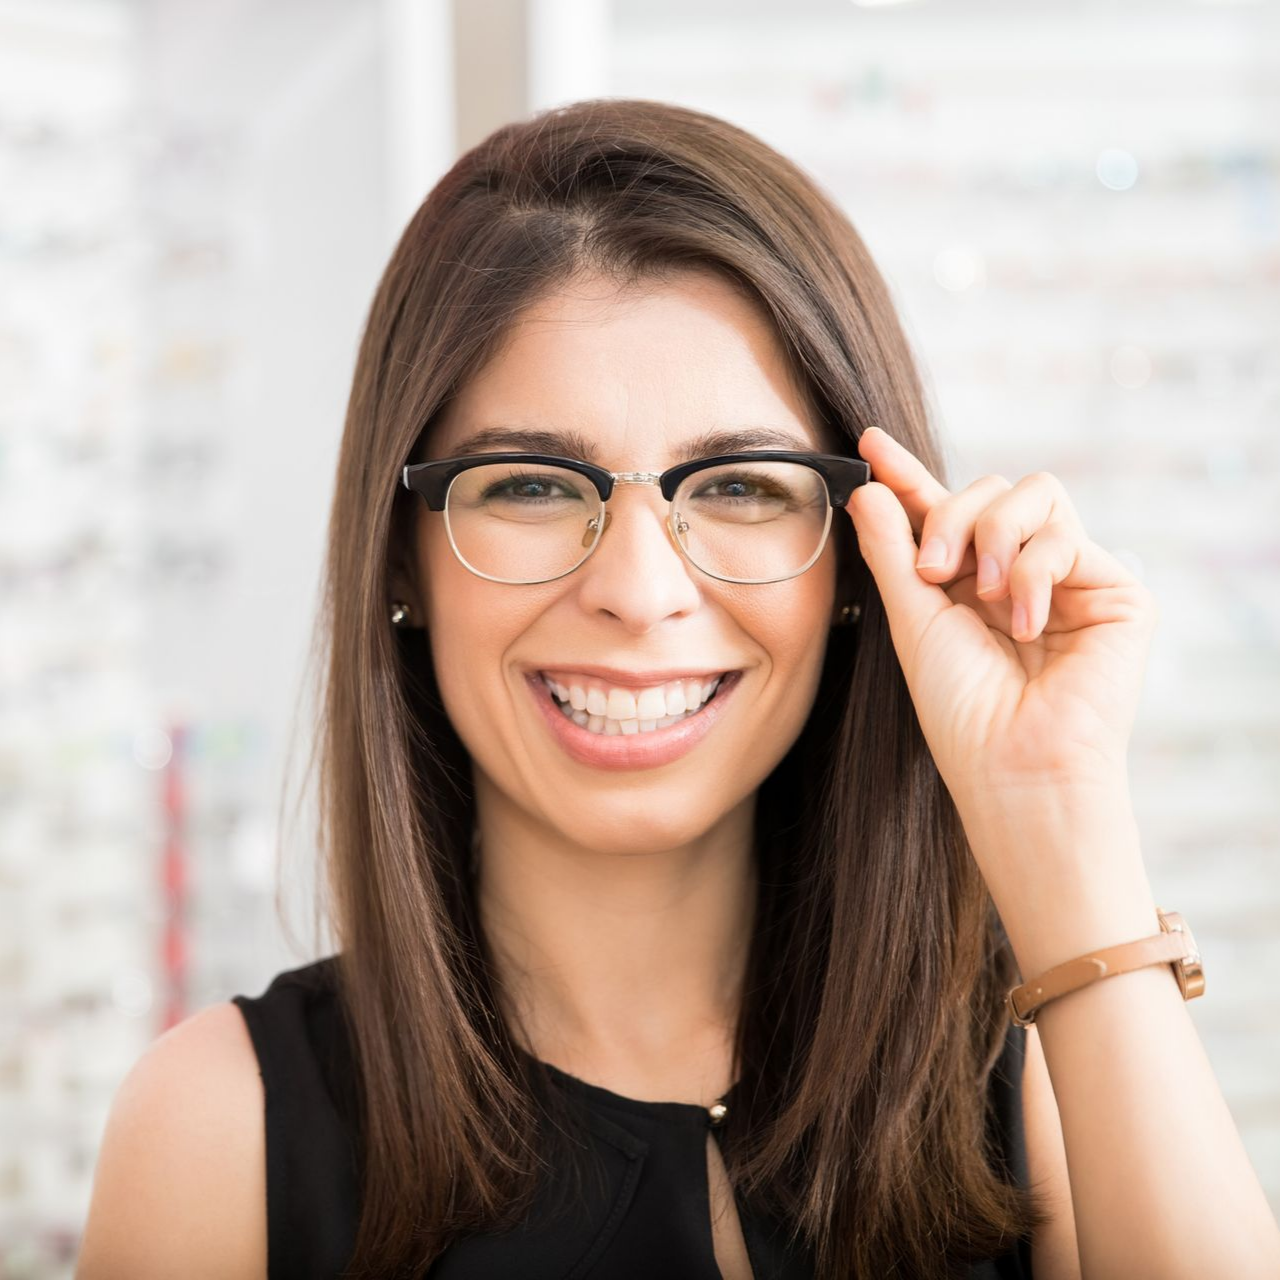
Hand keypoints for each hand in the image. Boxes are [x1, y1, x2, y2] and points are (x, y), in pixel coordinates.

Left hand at [844, 427, 1158, 879]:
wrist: (1012, 765)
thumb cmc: (960, 709)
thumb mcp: (912, 620)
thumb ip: (892, 551)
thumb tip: (868, 487)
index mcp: (968, 580)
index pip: (939, 509)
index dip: (907, 474)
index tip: (869, 443)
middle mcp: (1019, 572)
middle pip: (990, 487)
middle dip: (951, 515)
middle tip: (933, 570)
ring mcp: (1069, 578)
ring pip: (1035, 492)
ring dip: (996, 536)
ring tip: (987, 597)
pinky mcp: (1115, 591)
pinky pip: (1068, 536)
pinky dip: (1036, 573)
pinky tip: (1028, 625)